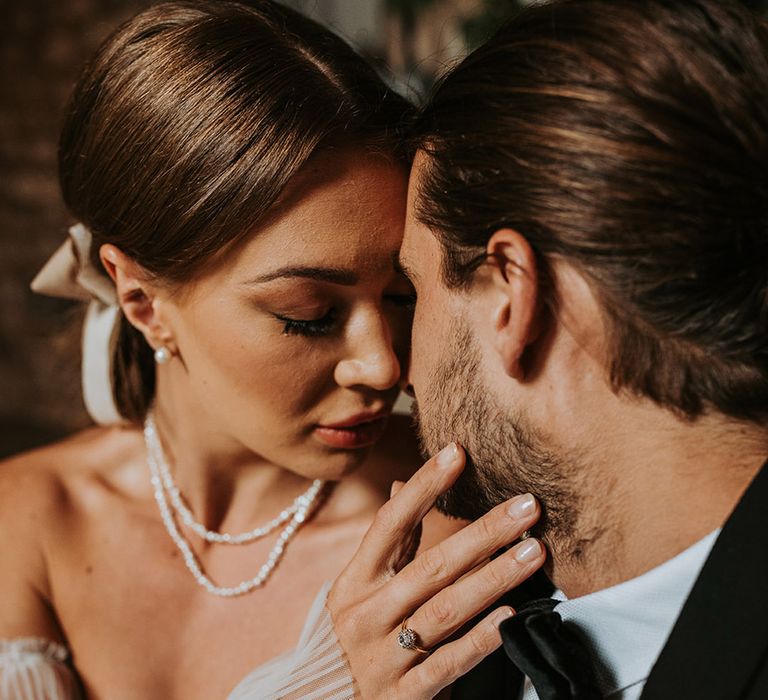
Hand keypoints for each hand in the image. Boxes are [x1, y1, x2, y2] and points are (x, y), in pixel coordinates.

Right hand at [327, 443, 544, 698]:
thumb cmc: (352, 633)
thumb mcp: (358, 588)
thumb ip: (390, 544)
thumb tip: (405, 487)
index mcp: (355, 581)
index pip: (391, 523)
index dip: (424, 486)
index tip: (457, 452)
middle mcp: (367, 614)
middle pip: (432, 566)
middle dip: (483, 533)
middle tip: (527, 507)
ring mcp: (384, 656)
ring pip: (447, 610)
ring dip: (494, 579)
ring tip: (533, 553)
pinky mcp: (404, 695)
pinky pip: (448, 663)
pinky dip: (480, 639)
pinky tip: (511, 615)